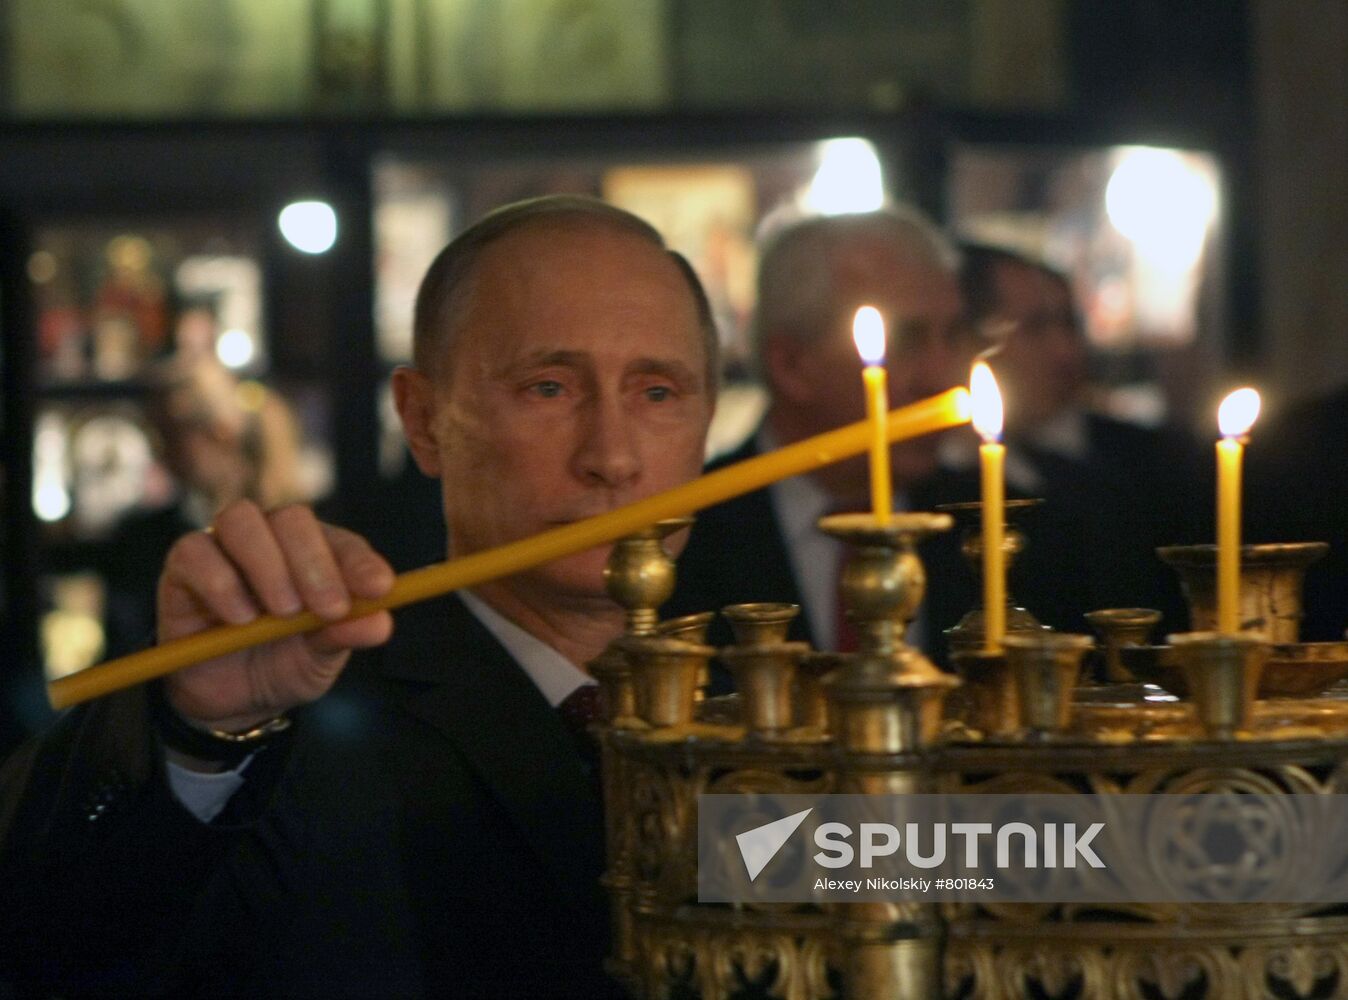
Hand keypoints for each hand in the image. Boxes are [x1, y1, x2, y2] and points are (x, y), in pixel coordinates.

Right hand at [158, 500, 394, 731]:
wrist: (230, 699)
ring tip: (282, 613)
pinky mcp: (184, 564)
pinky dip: (220, 583)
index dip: (361, 563)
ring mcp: (226, 545)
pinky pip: (195, 552)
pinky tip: (239, 617)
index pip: (344, 543)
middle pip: (293, 519)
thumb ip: (346, 635)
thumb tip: (381, 622)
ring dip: (268, 565)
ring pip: (242, 520)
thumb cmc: (285, 664)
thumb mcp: (321, 659)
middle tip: (328, 609)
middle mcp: (274, 539)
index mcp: (320, 555)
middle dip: (315, 563)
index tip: (379, 590)